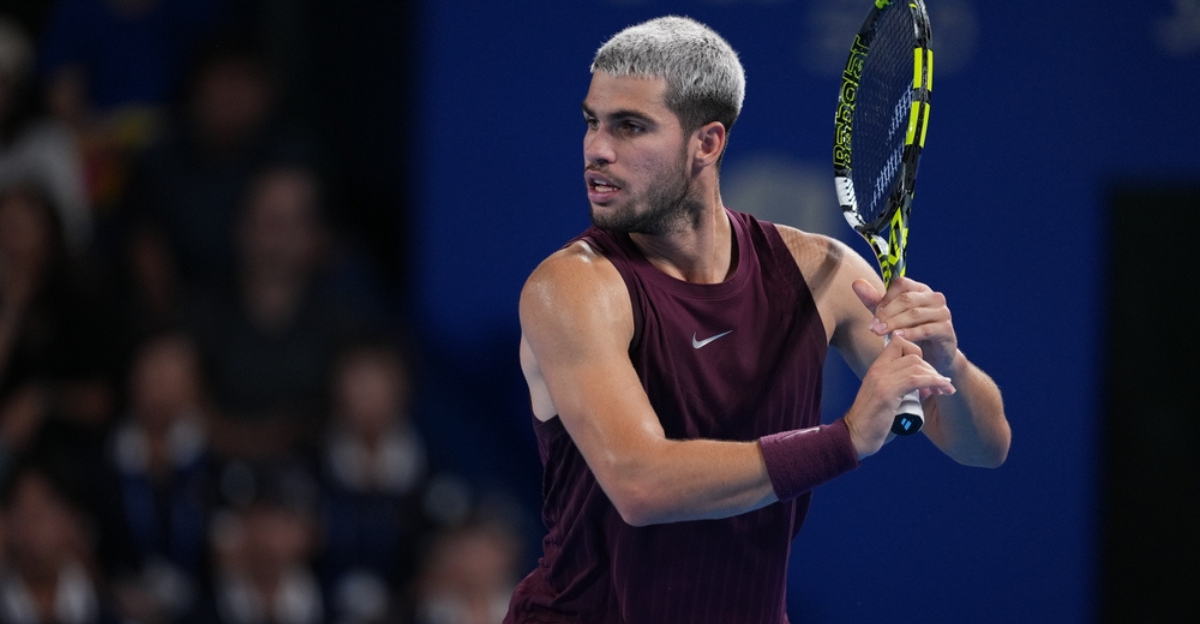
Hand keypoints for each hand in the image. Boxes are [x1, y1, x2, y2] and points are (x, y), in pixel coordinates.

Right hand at [844, 333, 954, 458]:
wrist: (855, 436)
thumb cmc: (873, 422)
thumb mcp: (888, 399)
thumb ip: (904, 389)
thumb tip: (927, 388)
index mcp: (876, 368)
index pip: (899, 343)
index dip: (918, 352)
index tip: (928, 370)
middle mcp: (878, 369)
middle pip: (913, 354)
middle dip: (932, 368)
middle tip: (942, 384)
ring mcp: (881, 379)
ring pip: (916, 365)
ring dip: (936, 376)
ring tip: (945, 389)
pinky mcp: (887, 392)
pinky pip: (915, 379)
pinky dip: (934, 382)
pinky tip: (942, 389)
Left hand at [852, 276, 957, 373]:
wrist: (932, 356)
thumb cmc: (909, 332)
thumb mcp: (889, 315)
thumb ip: (874, 301)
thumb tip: (856, 283)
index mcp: (920, 289)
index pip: (901, 284)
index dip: (886, 298)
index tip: (874, 314)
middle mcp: (934, 297)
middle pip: (906, 299)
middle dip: (886, 313)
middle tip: (872, 327)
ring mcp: (942, 312)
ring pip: (914, 314)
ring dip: (894, 324)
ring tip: (879, 333)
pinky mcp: (946, 330)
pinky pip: (926, 329)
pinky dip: (910, 333)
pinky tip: (897, 338)